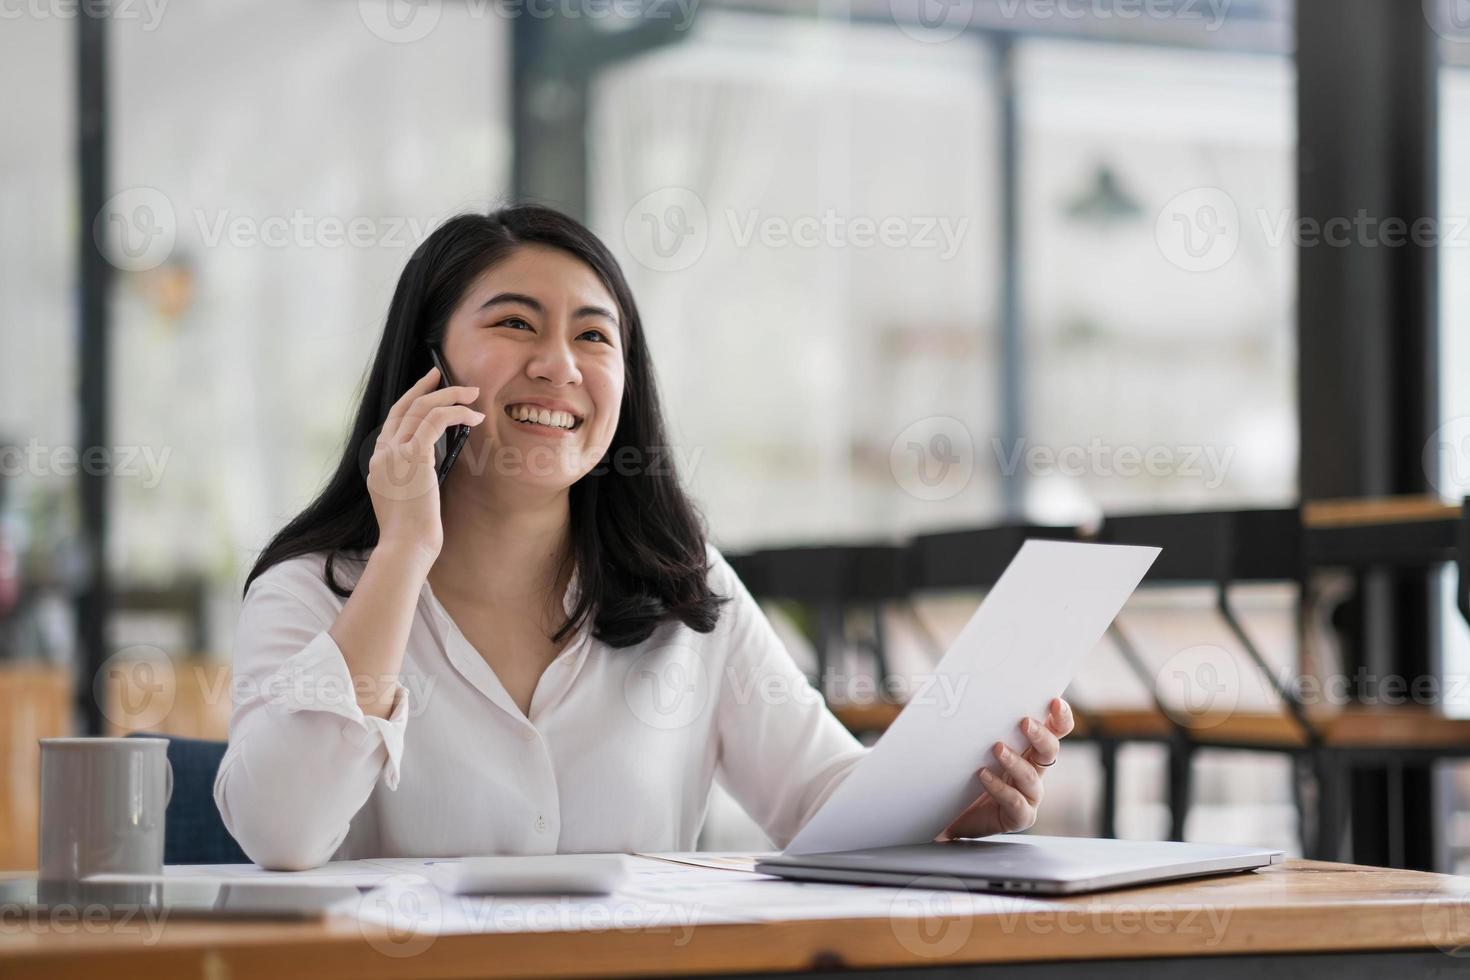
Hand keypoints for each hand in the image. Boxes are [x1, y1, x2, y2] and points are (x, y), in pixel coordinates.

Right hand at [366, 365, 484, 562]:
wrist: (405, 545)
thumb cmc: (412, 530)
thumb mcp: (406, 497)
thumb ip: (410, 474)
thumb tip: (431, 457)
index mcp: (377, 463)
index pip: (393, 422)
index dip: (411, 402)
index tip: (427, 390)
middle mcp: (380, 453)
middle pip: (403, 408)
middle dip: (424, 388)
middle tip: (441, 374)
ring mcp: (393, 453)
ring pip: (421, 408)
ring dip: (450, 396)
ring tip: (471, 393)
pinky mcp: (411, 455)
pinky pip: (435, 420)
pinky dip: (456, 412)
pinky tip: (473, 415)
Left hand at [937, 697, 1074, 839]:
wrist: (942, 810)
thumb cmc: (957, 770)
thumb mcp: (962, 740)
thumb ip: (964, 716)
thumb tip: (943, 688)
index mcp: (1027, 748)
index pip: (1054, 730)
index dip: (1059, 717)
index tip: (1055, 701)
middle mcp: (1033, 770)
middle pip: (1049, 751)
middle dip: (1041, 735)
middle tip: (1024, 722)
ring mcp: (1028, 795)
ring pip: (1031, 777)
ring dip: (1015, 761)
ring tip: (996, 748)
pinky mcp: (1017, 817)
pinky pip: (1015, 802)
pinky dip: (1000, 788)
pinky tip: (983, 776)